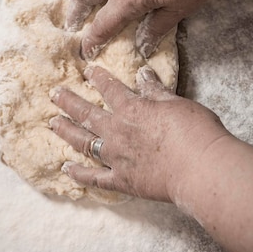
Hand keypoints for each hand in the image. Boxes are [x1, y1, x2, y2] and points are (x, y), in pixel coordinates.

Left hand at [49, 65, 228, 203]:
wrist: (199, 168)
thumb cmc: (194, 131)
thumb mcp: (176, 102)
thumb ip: (155, 90)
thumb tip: (142, 73)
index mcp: (132, 109)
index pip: (110, 89)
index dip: (98, 78)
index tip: (86, 70)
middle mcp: (117, 132)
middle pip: (87, 114)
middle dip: (69, 102)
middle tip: (53, 94)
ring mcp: (116, 158)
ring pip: (83, 142)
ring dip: (66, 131)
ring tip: (53, 123)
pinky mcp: (121, 181)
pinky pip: (93, 178)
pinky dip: (78, 174)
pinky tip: (66, 168)